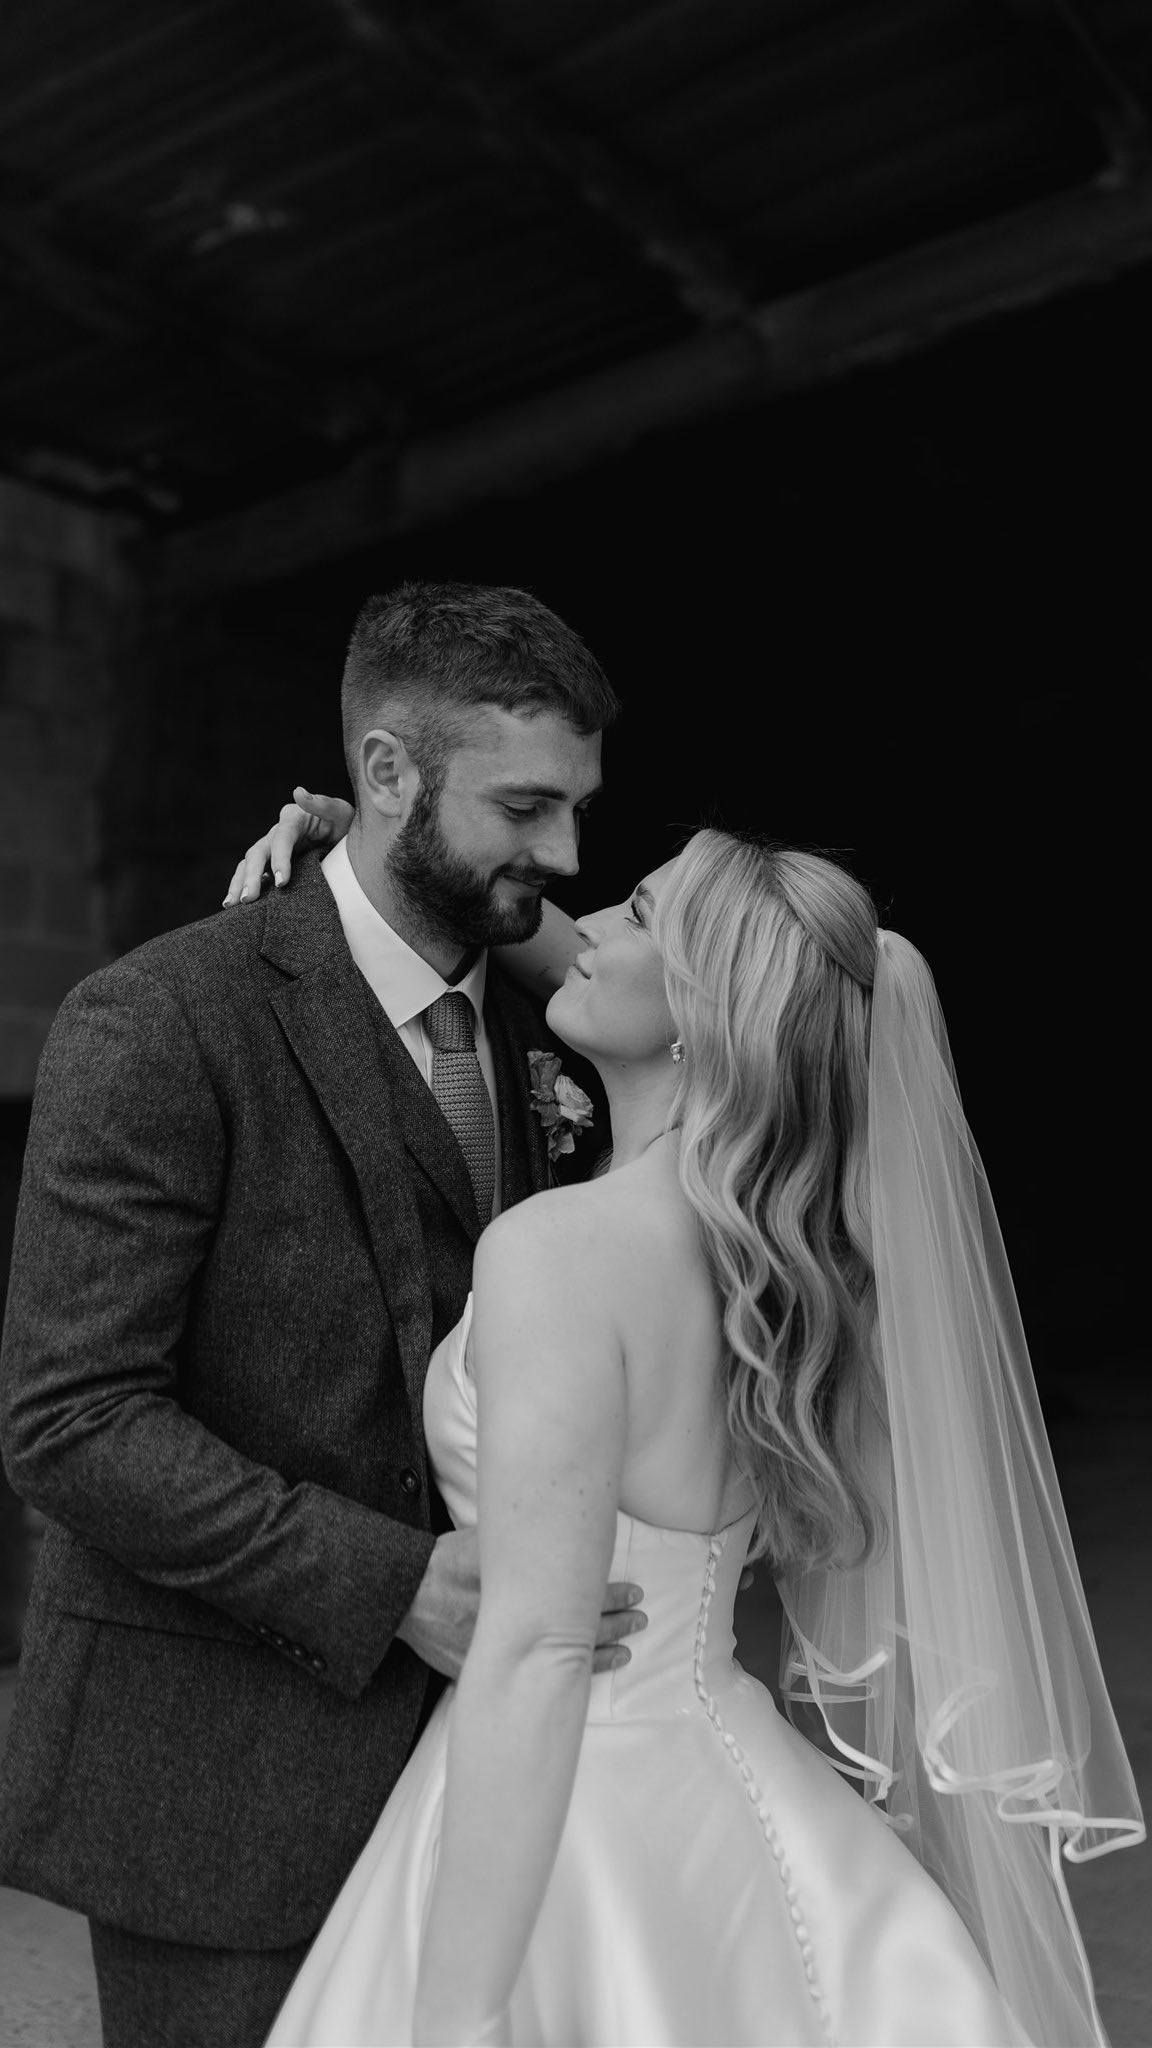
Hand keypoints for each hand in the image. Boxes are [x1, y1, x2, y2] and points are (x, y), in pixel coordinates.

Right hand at [222, 787, 353, 905]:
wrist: (347, 839)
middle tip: (249, 899)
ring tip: (232, 904)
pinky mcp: (271, 863)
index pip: (281, 838)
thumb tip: (298, 792)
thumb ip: (323, 804)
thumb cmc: (345, 824)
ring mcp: (272, 848)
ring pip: (248, 864)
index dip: (279, 860)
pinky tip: (236, 906)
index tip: (282, 883)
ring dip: (239, 883)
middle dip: (252, 876)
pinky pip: (252, 874)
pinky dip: (242, 887)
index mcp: (293, 818)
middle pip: (258, 852)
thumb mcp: (341, 812)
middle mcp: (278, 832)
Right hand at [396, 1528, 645, 1679]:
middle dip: (613, 1622)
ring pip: (561, 1658)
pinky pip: (533, 1680)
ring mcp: (502, 1653)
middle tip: (640, 1617)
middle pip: (577, 1626)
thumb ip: (519, 1541)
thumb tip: (561, 1526)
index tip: (634, 1591)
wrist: (403, 1597)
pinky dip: (561, 1678)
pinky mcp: (487, 1672)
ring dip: (598, 1653)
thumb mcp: (483, 1540)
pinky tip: (582, 1677)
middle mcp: (514, 1622)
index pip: (577, 1592)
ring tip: (626, 1648)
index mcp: (518, 1586)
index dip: (609, 1593)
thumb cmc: (445, 1562)